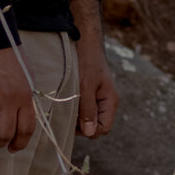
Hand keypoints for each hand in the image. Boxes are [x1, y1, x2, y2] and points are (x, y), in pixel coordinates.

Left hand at [72, 0, 118, 138]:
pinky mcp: (90, 93)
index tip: (72, 122)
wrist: (84, 40)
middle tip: (67, 113)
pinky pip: (84, 108)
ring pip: (89, 118)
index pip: (102, 128)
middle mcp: (106, 102)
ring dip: (77, 116)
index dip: (88, 130)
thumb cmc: (86, 61)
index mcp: (110, 101)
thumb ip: (88, 110)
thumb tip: (90, 133)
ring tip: (65, 105)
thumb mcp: (85, 86)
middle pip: (96, 125)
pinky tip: (66, 99)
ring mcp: (98, 98)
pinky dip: (75, 108)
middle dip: (82, 125)